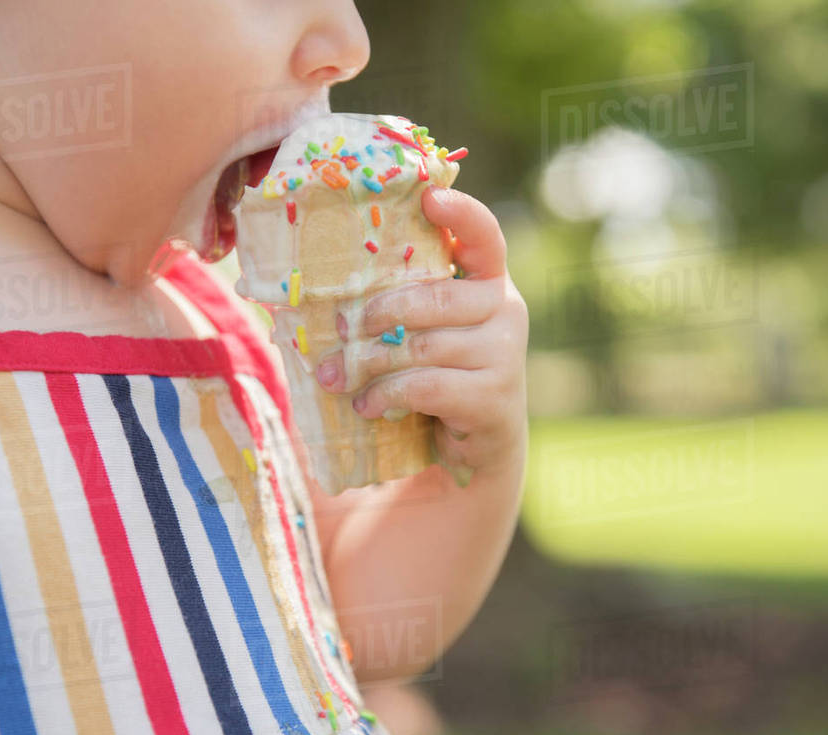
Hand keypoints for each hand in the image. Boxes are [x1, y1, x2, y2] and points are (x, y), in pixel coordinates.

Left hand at [313, 185, 528, 485]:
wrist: (476, 445)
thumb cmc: (438, 374)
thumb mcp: (426, 331)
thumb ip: (401, 304)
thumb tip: (321, 291)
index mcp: (488, 281)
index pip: (484, 235)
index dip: (461, 213)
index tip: (429, 197)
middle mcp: (506, 310)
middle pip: (434, 299)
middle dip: (377, 314)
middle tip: (341, 330)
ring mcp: (505, 354)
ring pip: (423, 346)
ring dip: (369, 362)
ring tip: (335, 378)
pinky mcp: (494, 398)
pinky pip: (427, 386)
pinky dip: (386, 394)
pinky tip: (365, 405)